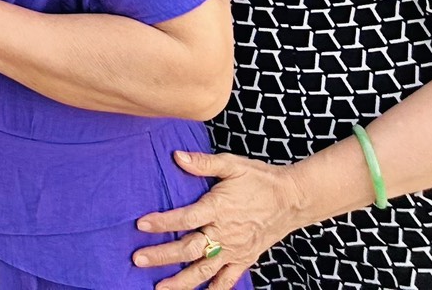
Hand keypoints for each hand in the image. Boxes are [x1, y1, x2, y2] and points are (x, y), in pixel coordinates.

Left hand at [133, 147, 308, 289]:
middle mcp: (225, 234)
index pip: (185, 219)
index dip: (162, 222)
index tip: (141, 225)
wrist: (293, 199)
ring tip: (160, 288)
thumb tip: (177, 155)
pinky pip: (229, 280)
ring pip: (205, 271)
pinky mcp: (245, 259)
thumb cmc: (261, 179)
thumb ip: (203, 163)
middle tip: (138, 259)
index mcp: (218, 209)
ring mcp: (235, 250)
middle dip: (162, 255)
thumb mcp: (232, 164)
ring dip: (182, 281)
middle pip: (189, 249)